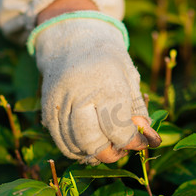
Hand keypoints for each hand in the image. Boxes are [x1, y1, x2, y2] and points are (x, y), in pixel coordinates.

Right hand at [33, 3, 160, 163]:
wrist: (72, 41)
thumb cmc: (108, 59)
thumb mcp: (130, 77)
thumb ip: (139, 109)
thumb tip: (148, 138)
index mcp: (106, 84)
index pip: (119, 128)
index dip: (133, 142)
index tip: (142, 143)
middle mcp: (78, 94)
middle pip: (93, 141)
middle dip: (112, 153)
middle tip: (123, 149)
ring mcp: (59, 103)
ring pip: (75, 145)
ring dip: (95, 154)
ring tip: (109, 145)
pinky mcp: (47, 109)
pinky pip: (60, 141)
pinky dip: (77, 150)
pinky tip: (91, 145)